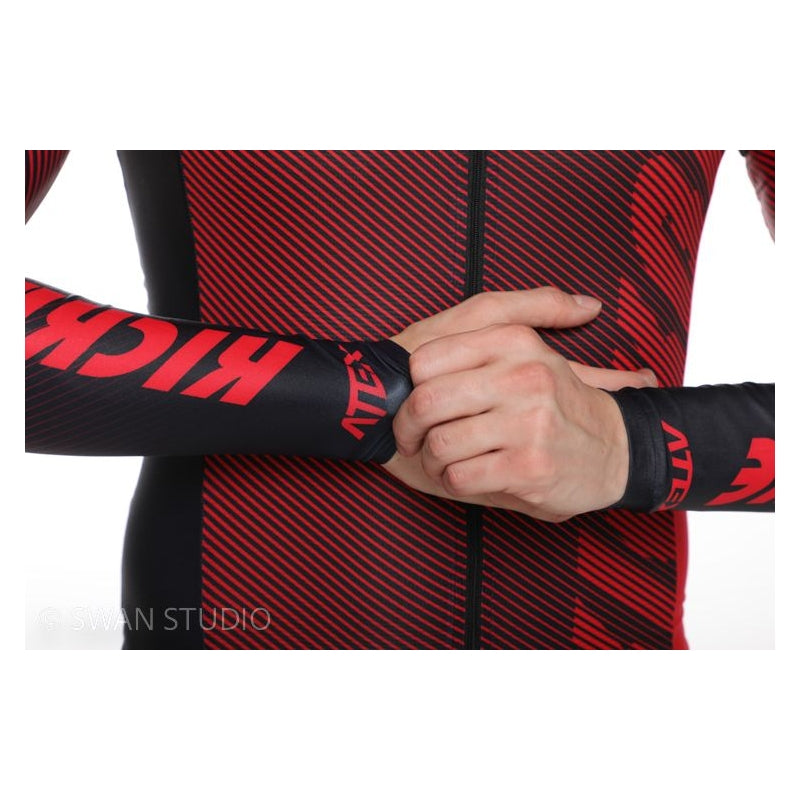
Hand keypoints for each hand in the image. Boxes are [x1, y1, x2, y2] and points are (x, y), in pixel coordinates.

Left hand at [390, 322, 646, 521]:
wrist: (617, 450)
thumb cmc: (557, 398)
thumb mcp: (532, 346)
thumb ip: (501, 317)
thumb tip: (482, 311)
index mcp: (515, 341)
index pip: (427, 360)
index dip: (410, 387)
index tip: (416, 402)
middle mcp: (523, 376)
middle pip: (426, 402)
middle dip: (408, 428)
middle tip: (413, 439)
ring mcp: (529, 423)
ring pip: (440, 443)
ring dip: (432, 460)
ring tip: (444, 460)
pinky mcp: (529, 466)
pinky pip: (460, 476)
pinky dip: (453, 482)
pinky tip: (467, 476)